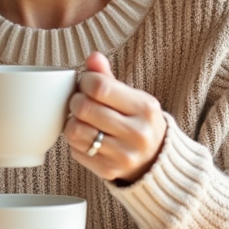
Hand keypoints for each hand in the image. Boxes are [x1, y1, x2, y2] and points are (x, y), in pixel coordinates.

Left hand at [65, 51, 165, 183]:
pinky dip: (75, 141)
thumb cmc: (139, 122)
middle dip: (76, 100)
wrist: (156, 160)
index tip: (86, 83)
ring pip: (75, 130)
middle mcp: (137, 133)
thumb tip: (93, 57)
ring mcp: (123, 155)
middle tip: (80, 101)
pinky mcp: (108, 171)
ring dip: (72, 121)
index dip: (85, 81)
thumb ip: (109, 78)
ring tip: (81, 119)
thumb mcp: (132, 97)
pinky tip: (87, 137)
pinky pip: (75, 151)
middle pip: (85, 108)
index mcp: (145, 108)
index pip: (100, 87)